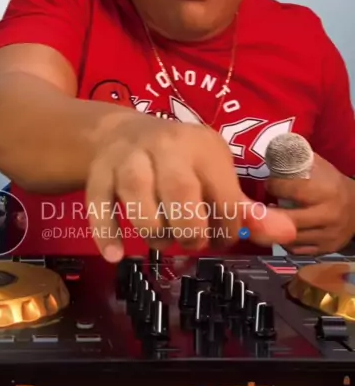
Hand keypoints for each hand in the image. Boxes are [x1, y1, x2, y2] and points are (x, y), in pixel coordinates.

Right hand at [85, 115, 296, 260]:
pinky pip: (98, 204)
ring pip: (138, 198)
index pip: (225, 195)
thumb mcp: (214, 173)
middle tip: (190, 243)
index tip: (222, 239)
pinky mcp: (98, 172)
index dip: (228, 229)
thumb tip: (288, 234)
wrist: (121, 130)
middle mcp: (165, 145)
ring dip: (153, 233)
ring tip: (163, 241)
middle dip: (189, 231)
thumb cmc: (179, 160)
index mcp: (203, 146)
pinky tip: (115, 255)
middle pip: (180, 194)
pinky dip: (106, 233)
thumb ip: (246, 208)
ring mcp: (128, 157)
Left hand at [265, 154, 354, 254]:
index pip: (291, 190)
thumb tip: (273, 152)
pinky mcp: (325, 249)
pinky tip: (280, 230)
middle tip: (259, 207)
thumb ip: (298, 160)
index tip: (269, 183)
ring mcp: (327, 235)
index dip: (274, 186)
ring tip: (268, 218)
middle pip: (287, 219)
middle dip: (267, 213)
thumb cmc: (332, 183)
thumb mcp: (319, 166)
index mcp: (325, 191)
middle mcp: (328, 215)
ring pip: (290, 237)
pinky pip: (296, 250)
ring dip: (274, 228)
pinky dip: (284, 241)